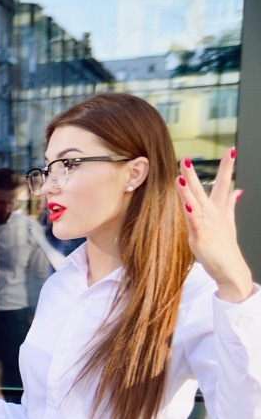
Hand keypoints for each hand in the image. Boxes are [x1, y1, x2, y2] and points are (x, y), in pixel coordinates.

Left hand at [177, 149, 252, 302]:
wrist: (230, 269)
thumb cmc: (226, 246)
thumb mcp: (228, 222)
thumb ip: (230, 205)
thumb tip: (237, 190)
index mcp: (218, 210)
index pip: (223, 184)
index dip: (227, 166)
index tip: (232, 149)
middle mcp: (212, 214)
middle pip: (203, 189)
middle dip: (194, 174)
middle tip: (187, 158)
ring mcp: (207, 224)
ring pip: (195, 202)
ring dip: (188, 189)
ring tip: (180, 175)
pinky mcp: (201, 236)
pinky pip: (194, 222)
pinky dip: (190, 212)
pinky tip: (185, 204)